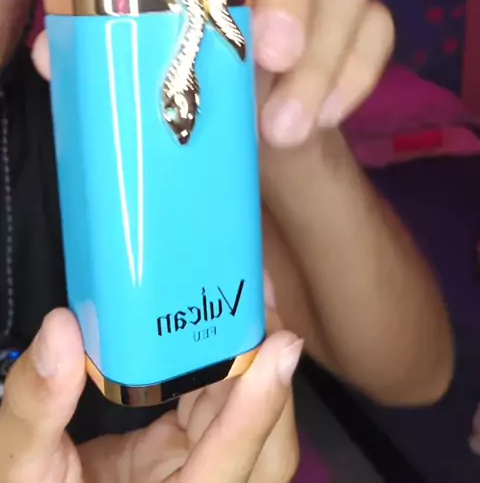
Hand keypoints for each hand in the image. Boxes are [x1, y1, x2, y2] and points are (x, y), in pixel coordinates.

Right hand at [0, 306, 300, 482]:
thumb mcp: (20, 471)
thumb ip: (35, 408)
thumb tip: (62, 329)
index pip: (225, 470)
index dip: (255, 412)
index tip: (280, 348)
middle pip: (263, 449)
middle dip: (268, 374)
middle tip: (260, 302)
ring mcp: (201, 477)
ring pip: (252, 427)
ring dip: (253, 364)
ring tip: (247, 297)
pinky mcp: (190, 459)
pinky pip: (221, 414)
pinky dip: (226, 369)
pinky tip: (220, 326)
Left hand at [33, 0, 393, 146]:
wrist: (261, 153)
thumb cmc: (197, 102)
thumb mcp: (141, 76)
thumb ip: (99, 54)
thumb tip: (48, 51)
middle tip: (268, 54)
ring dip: (319, 59)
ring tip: (280, 129)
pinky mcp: (362, 33)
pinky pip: (379, 32)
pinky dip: (353, 75)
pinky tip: (320, 117)